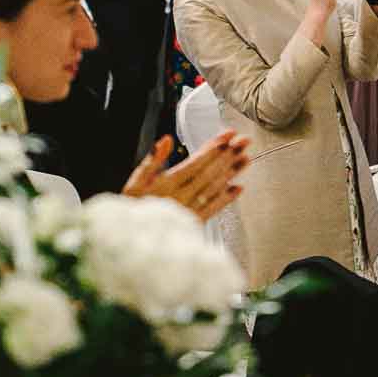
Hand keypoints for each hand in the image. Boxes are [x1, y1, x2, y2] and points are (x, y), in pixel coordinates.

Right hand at [123, 133, 248, 221]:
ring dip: (231, 172)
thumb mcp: (134, 182)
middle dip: (228, 155)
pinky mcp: (193, 223)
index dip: (214, 147)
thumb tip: (165, 141)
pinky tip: (237, 188)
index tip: (228, 135)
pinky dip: (226, 198)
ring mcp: (189, 209)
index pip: (196, 161)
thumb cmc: (132, 209)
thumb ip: (151, 161)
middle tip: (243, 141)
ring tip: (245, 159)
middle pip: (210, 172)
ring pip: (214, 188)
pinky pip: (213, 209)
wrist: (132, 240)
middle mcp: (182, 196)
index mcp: (168, 183)